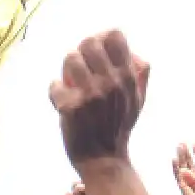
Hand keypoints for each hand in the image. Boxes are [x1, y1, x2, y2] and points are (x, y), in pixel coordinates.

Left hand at [49, 30, 149, 165]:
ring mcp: (90, 94)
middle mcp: (110, 82)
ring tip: (70, 83)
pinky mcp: (70, 107)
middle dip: (81, 52)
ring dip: (67, 69)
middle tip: (80, 68)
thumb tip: (134, 54)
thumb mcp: (137, 100)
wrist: (103, 160)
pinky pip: (55, 84)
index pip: (115, 35)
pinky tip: (61, 100)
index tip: (97, 52)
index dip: (102, 38)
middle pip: (89, 42)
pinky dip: (55, 91)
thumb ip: (139, 75)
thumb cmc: (118, 128)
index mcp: (127, 78)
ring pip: (70, 58)